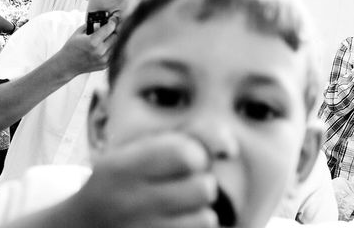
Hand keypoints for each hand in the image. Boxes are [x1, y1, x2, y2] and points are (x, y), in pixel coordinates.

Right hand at [55, 18, 117, 75]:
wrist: (67, 65)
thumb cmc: (72, 47)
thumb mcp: (79, 32)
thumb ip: (92, 25)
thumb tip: (104, 18)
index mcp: (93, 42)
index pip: (110, 28)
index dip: (113, 21)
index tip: (114, 18)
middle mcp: (100, 51)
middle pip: (116, 36)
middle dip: (113, 30)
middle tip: (109, 27)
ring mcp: (103, 59)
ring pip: (116, 45)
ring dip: (112, 39)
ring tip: (105, 37)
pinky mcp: (105, 65)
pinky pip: (113, 53)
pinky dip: (110, 48)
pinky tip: (103, 46)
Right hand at [71, 133, 216, 227]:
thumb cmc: (123, 179)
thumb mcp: (139, 148)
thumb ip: (187, 135)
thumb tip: (231, 147)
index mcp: (122, 167)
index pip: (187, 154)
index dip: (197, 155)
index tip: (186, 160)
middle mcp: (128, 203)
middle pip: (204, 188)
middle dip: (201, 183)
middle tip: (183, 185)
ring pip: (206, 219)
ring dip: (200, 211)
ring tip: (179, 207)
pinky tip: (177, 224)